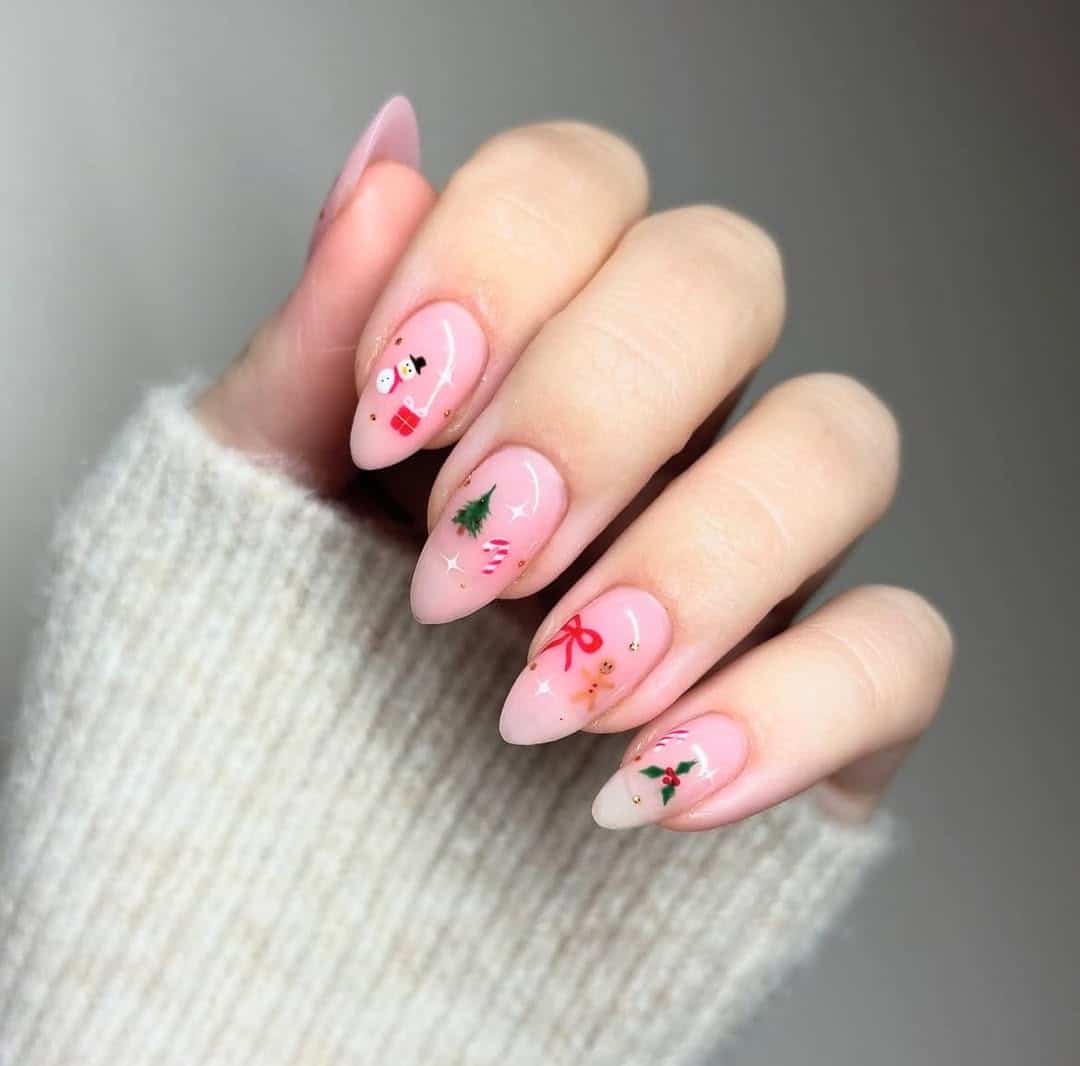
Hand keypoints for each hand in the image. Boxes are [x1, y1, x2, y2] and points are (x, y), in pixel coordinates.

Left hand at [199, 97, 952, 830]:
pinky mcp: (819, 692)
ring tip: (543, 699)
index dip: (497, 263)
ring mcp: (756, 550)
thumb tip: (383, 165)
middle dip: (593, 407)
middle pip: (726, 275)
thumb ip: (316, 346)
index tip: (391, 418)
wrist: (328, 873)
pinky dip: (789, 713)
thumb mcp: (262, 505)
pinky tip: (649, 792)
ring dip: (692, 563)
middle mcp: (667, 418)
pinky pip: (898, 650)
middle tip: (468, 561)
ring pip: (842, 444)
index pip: (581, 185)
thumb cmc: (290, 666)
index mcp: (531, 341)